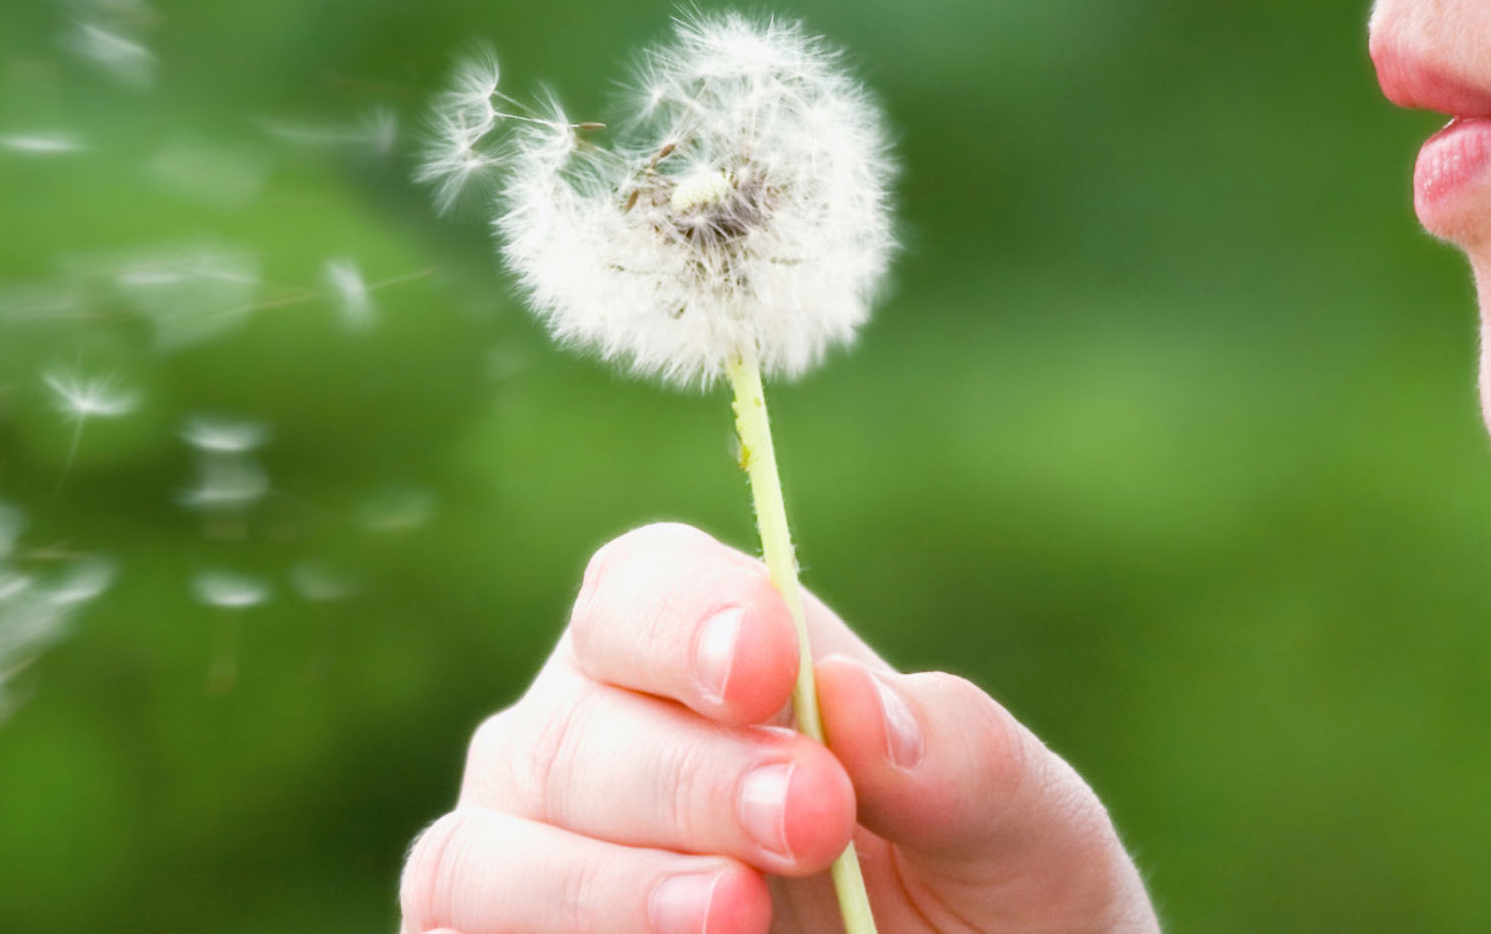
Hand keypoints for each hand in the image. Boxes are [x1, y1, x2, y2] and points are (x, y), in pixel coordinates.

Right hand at [400, 522, 1158, 932]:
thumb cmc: (994, 915)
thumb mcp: (1030, 841)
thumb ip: (967, 763)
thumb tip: (859, 702)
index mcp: (705, 662)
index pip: (643, 590)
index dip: (689, 618)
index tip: (771, 668)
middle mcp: (591, 742)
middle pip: (577, 723)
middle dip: (691, 775)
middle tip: (812, 820)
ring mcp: (531, 858)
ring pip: (491, 848)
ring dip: (603, 883)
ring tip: (732, 915)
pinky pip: (460, 932)